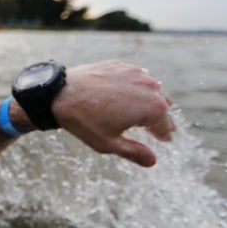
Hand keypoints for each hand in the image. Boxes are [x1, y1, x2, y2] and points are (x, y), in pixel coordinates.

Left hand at [51, 60, 175, 166]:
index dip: (165, 135)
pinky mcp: (121, 66)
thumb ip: (134, 152)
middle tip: (162, 129)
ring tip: (151, 112)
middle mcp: (149, 86)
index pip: (166, 125)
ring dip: (153, 101)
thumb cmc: (84, 121)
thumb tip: (153, 161)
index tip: (166, 140)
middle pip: (163, 105)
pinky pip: (136, 78)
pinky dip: (138, 88)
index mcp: (152, 107)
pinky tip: (132, 96)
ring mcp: (135, 73)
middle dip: (163, 119)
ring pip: (152, 89)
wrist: (60, 94)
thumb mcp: (109, 143)